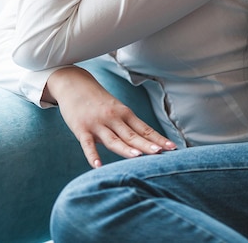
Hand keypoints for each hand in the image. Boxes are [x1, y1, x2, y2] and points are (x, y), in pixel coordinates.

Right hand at [44, 66, 176, 167]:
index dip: (158, 138)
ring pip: (113, 139)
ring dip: (125, 148)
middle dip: (146, 144)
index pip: (144, 128)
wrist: (74, 83)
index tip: (173, 147)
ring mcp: (97, 123)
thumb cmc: (98, 101)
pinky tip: (98, 165)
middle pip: (132, 135)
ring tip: (137, 157)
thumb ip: (126, 126)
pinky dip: (92, 155)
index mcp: (124, 113)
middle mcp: (113, 118)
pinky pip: (87, 144)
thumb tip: (145, 143)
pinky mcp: (81, 128)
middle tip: (160, 153)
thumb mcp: (115, 109)